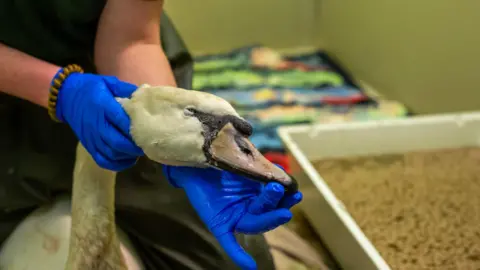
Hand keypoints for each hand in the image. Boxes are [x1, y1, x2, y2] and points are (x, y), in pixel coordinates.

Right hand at [55, 73, 142, 170]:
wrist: (66, 96)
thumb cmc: (92, 88)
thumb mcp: (109, 83)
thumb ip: (127, 90)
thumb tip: (147, 97)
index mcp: (102, 106)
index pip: (121, 120)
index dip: (136, 127)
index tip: (150, 129)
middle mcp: (96, 124)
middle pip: (117, 142)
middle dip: (134, 146)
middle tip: (147, 143)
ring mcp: (91, 138)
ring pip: (111, 153)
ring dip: (128, 155)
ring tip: (139, 150)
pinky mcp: (88, 146)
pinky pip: (103, 160)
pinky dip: (118, 164)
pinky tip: (128, 159)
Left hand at [163, 165, 302, 269]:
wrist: (195, 159)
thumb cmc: (221, 159)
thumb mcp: (245, 164)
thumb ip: (262, 172)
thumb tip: (284, 178)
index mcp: (257, 196)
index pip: (275, 201)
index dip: (286, 198)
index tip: (295, 191)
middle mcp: (248, 209)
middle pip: (266, 213)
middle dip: (277, 205)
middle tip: (285, 193)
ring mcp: (234, 217)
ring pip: (254, 225)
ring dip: (268, 220)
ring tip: (283, 213)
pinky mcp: (218, 224)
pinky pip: (229, 241)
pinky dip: (238, 254)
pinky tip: (250, 266)